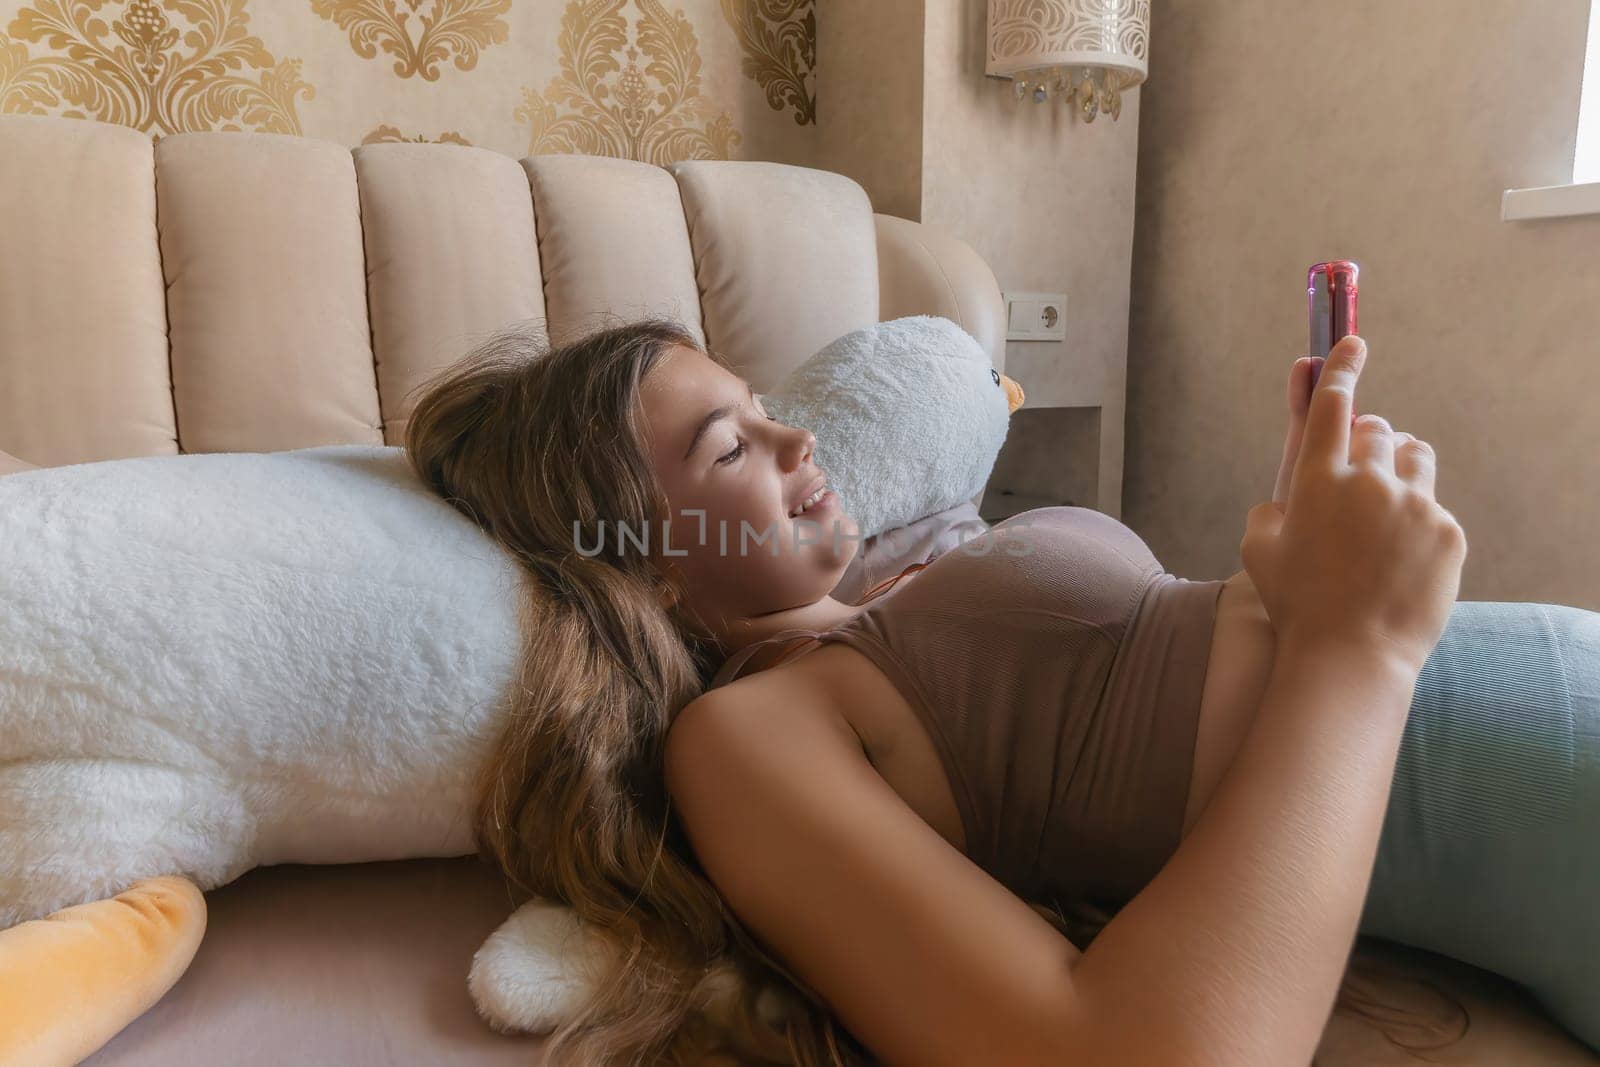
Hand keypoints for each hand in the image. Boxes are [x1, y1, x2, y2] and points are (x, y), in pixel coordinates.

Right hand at [1241, 335, 1466, 672]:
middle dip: (1366, 443)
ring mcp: (1415, 505)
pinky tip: (1398, 557)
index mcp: (1317, 479)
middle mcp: (1369, 481)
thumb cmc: (1295, 602)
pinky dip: (1416, 520)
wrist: (1351, 654)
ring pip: (1414, 456)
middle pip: (1377, 428)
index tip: (1353, 342)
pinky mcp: (1448, 532)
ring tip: (1383, 509)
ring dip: (1397, 469)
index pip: (1335, 403)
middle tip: (1355, 479)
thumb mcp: (1258, 547)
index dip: (1342, 367)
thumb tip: (1293, 488)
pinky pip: (1434, 505)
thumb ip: (1272, 504)